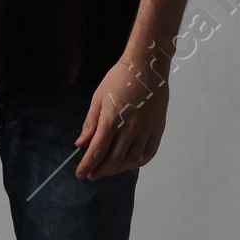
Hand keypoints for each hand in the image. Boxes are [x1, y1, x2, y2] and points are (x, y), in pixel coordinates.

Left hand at [73, 51, 169, 177]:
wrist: (147, 65)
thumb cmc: (120, 78)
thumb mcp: (99, 97)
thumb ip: (90, 123)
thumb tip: (81, 144)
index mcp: (111, 118)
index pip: (97, 151)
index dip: (87, 166)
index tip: (80, 174)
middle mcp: (130, 127)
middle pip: (113, 159)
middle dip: (100, 171)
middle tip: (92, 175)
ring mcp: (146, 129)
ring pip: (131, 160)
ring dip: (118, 169)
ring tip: (108, 170)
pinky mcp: (158, 128)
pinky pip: (148, 153)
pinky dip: (137, 163)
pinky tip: (128, 163)